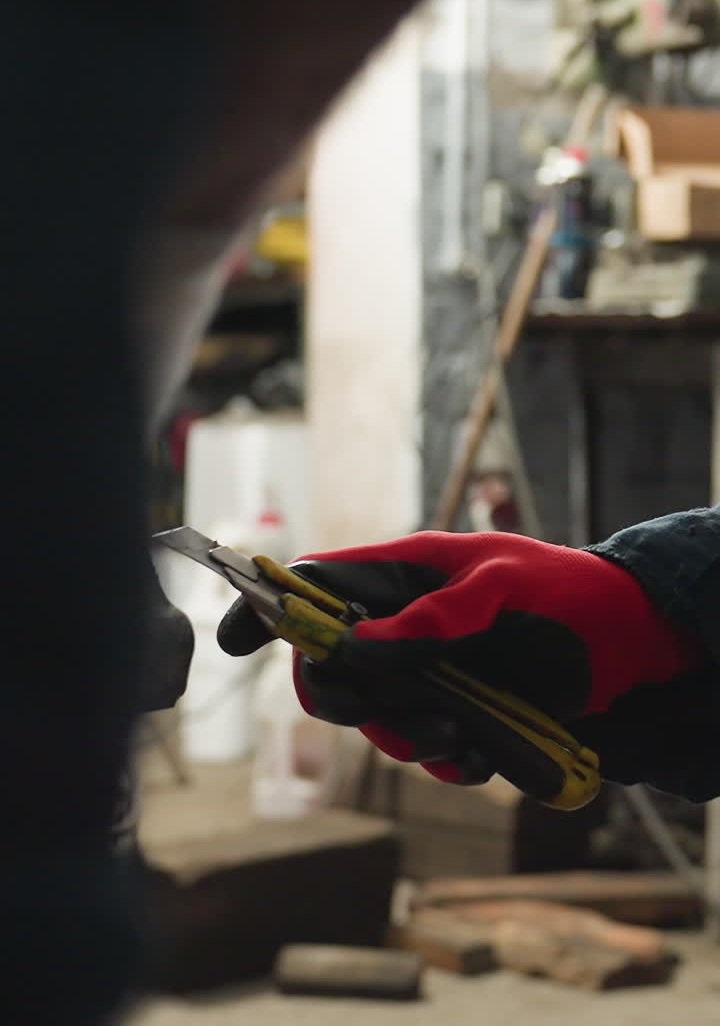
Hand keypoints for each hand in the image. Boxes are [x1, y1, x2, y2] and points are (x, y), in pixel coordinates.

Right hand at [217, 531, 712, 799]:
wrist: (629, 646)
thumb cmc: (565, 592)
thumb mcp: (502, 584)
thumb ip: (432, 613)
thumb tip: (357, 643)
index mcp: (401, 575)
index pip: (314, 585)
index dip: (267, 608)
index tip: (232, 641)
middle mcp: (401, 627)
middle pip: (327, 668)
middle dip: (348, 699)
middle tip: (396, 712)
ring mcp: (425, 675)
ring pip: (371, 719)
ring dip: (404, 735)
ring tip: (461, 732)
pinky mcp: (455, 716)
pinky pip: (422, 752)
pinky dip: (443, 761)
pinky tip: (481, 752)